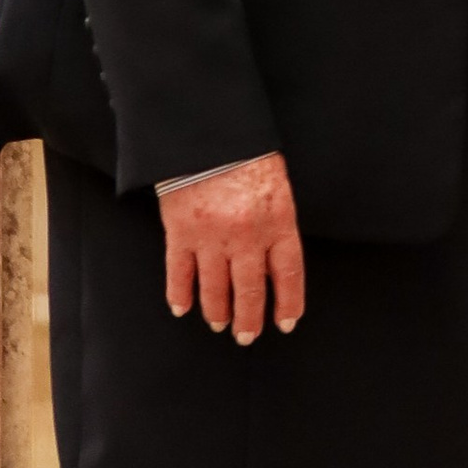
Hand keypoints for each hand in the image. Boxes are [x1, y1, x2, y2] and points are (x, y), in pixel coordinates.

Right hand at [159, 152, 304, 340]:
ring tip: (219, 323)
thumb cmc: (247, 154)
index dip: (288, 303)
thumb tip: (272, 264)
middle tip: (246, 336)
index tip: (286, 323)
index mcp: (278, 221)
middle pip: (250, 291)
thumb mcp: (277, 187)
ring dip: (217, 311)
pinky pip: (180, 273)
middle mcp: (247, 236)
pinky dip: (180, 294)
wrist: (208, 131)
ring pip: (215, 289)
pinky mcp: (181, 232)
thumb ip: (276, 224)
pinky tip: (182, 308)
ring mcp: (212, 237)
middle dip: (248, 319)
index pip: (288, 274)